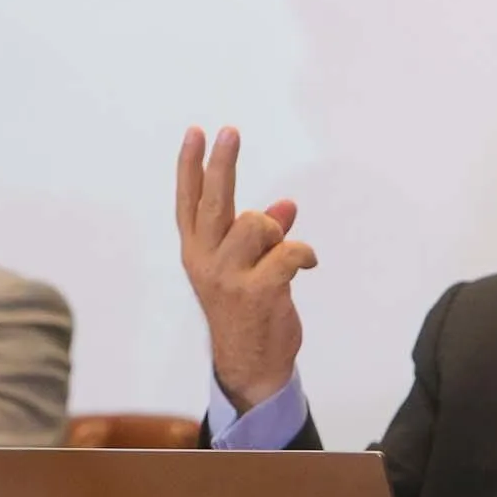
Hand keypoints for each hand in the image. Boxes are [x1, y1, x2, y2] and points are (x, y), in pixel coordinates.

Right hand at [175, 126, 317, 413]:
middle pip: (213, 203)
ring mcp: (229, 278)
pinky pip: (288, 252)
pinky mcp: (258, 293)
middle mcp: (206, 261)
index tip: (196, 132)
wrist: (250, 365)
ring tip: (282, 252)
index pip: (189, 202)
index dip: (190, 167)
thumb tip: (285, 205)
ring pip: (257, 225)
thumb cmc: (248, 310)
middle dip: (221, 164)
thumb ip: (261, 235)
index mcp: (197, 252)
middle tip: (229, 131)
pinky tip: (308, 263)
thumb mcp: (245, 268)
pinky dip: (303, 253)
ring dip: (277, 232)